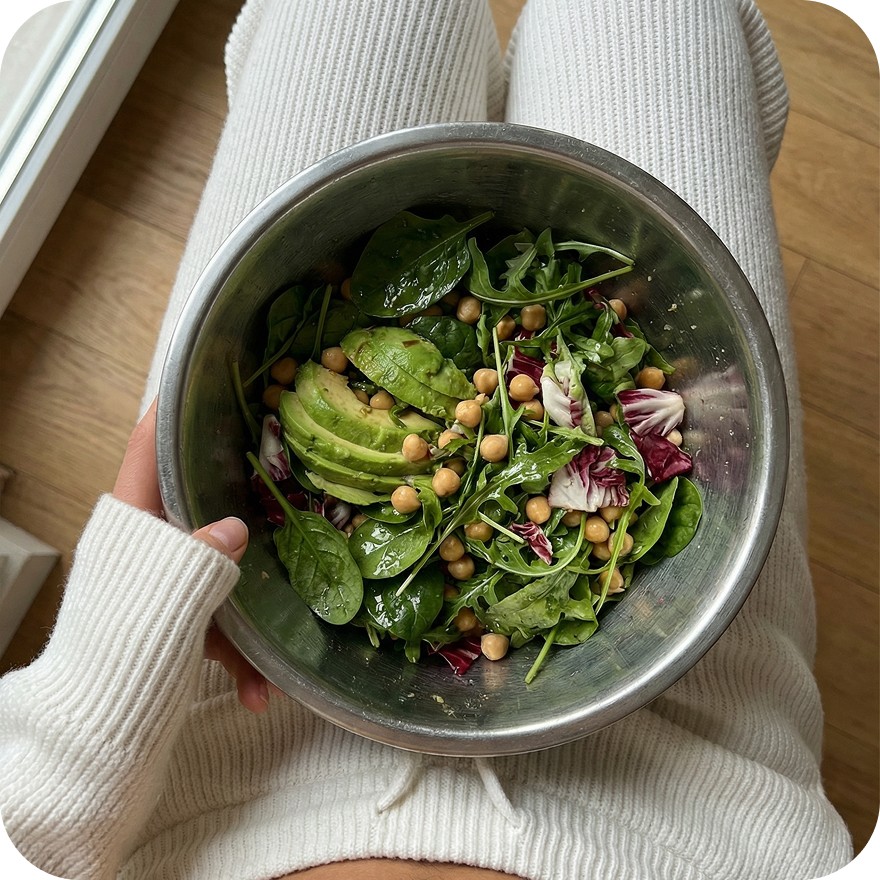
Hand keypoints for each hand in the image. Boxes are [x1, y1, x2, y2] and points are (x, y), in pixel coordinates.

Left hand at [113, 399, 270, 713]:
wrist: (97, 726)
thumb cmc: (116, 653)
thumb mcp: (160, 594)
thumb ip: (195, 557)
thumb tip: (233, 531)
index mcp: (133, 523)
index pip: (145, 447)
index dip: (168, 409)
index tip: (200, 377)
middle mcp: (153, 544)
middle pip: (195, 497)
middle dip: (238, 485)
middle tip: (279, 454)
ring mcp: (171, 580)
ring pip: (222, 564)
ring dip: (256, 591)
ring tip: (293, 587)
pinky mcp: (185, 618)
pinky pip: (223, 627)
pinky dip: (243, 659)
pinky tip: (261, 693)